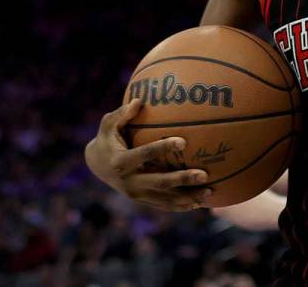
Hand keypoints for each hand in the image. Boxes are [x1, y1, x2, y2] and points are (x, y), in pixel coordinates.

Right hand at [86, 99, 212, 210]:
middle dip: (182, 180)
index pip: (145, 154)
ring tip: (210, 192)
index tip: (184, 141)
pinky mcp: (142, 200)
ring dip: (188, 197)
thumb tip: (138, 101)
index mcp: (121, 162)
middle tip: (204, 174)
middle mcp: (129, 182)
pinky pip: (164, 205)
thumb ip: (122, 114)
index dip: (163, 148)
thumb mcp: (108, 124)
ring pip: (165, 199)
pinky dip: (181, 206)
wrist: (97, 165)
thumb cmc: (107, 138)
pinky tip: (200, 203)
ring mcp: (136, 194)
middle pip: (160, 182)